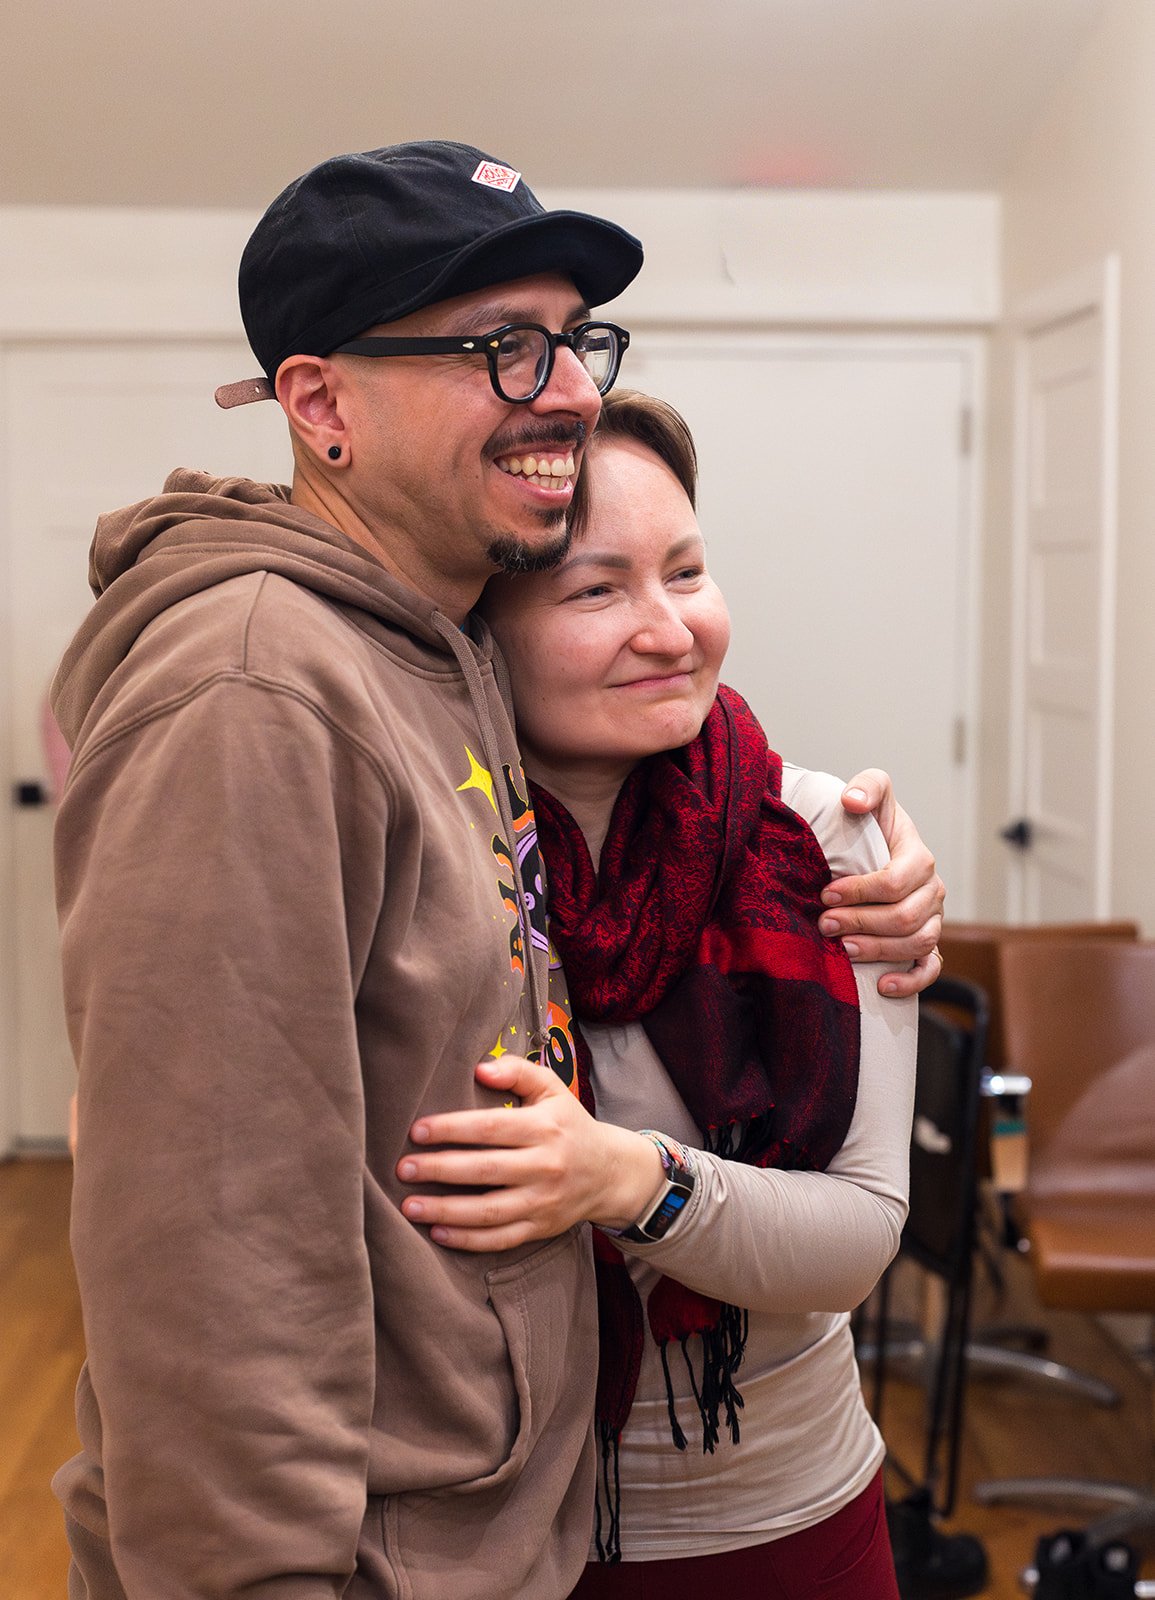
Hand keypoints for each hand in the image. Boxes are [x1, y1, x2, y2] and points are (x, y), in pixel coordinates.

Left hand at [396, 1057, 663, 1252]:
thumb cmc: (568, 1124)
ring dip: (446, 1211)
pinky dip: (468, 1240)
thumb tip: (480, 1068)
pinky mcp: (540, 1228)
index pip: (491, 1128)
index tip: (417, 1131)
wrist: (610, 1172)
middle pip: (484, 1170)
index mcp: (544, 1128)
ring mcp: (542, 1201)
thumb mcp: (552, 1088)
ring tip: (409, 1206)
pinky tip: (437, 1232)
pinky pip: (500, 1239)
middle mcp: (545, 1166)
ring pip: (489, 1211)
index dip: (451, 1129)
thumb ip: (518, 1071)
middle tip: (403, 1168)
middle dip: (439, 1170)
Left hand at [823, 768, 944, 998]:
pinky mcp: (927, 943)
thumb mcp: (871, 795)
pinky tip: (882, 986)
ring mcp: (933, 919)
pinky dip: (910, 981)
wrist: (875, 848)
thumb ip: (868, 787)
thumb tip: (852, 801)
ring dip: (878, 950)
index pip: (897, 880)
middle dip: (861, 921)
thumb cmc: (870, 825)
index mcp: (919, 857)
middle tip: (824, 923)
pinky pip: (931, 968)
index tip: (826, 893)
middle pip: (905, 916)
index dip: (861, 890)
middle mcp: (932, 890)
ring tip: (842, 948)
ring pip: (917, 943)